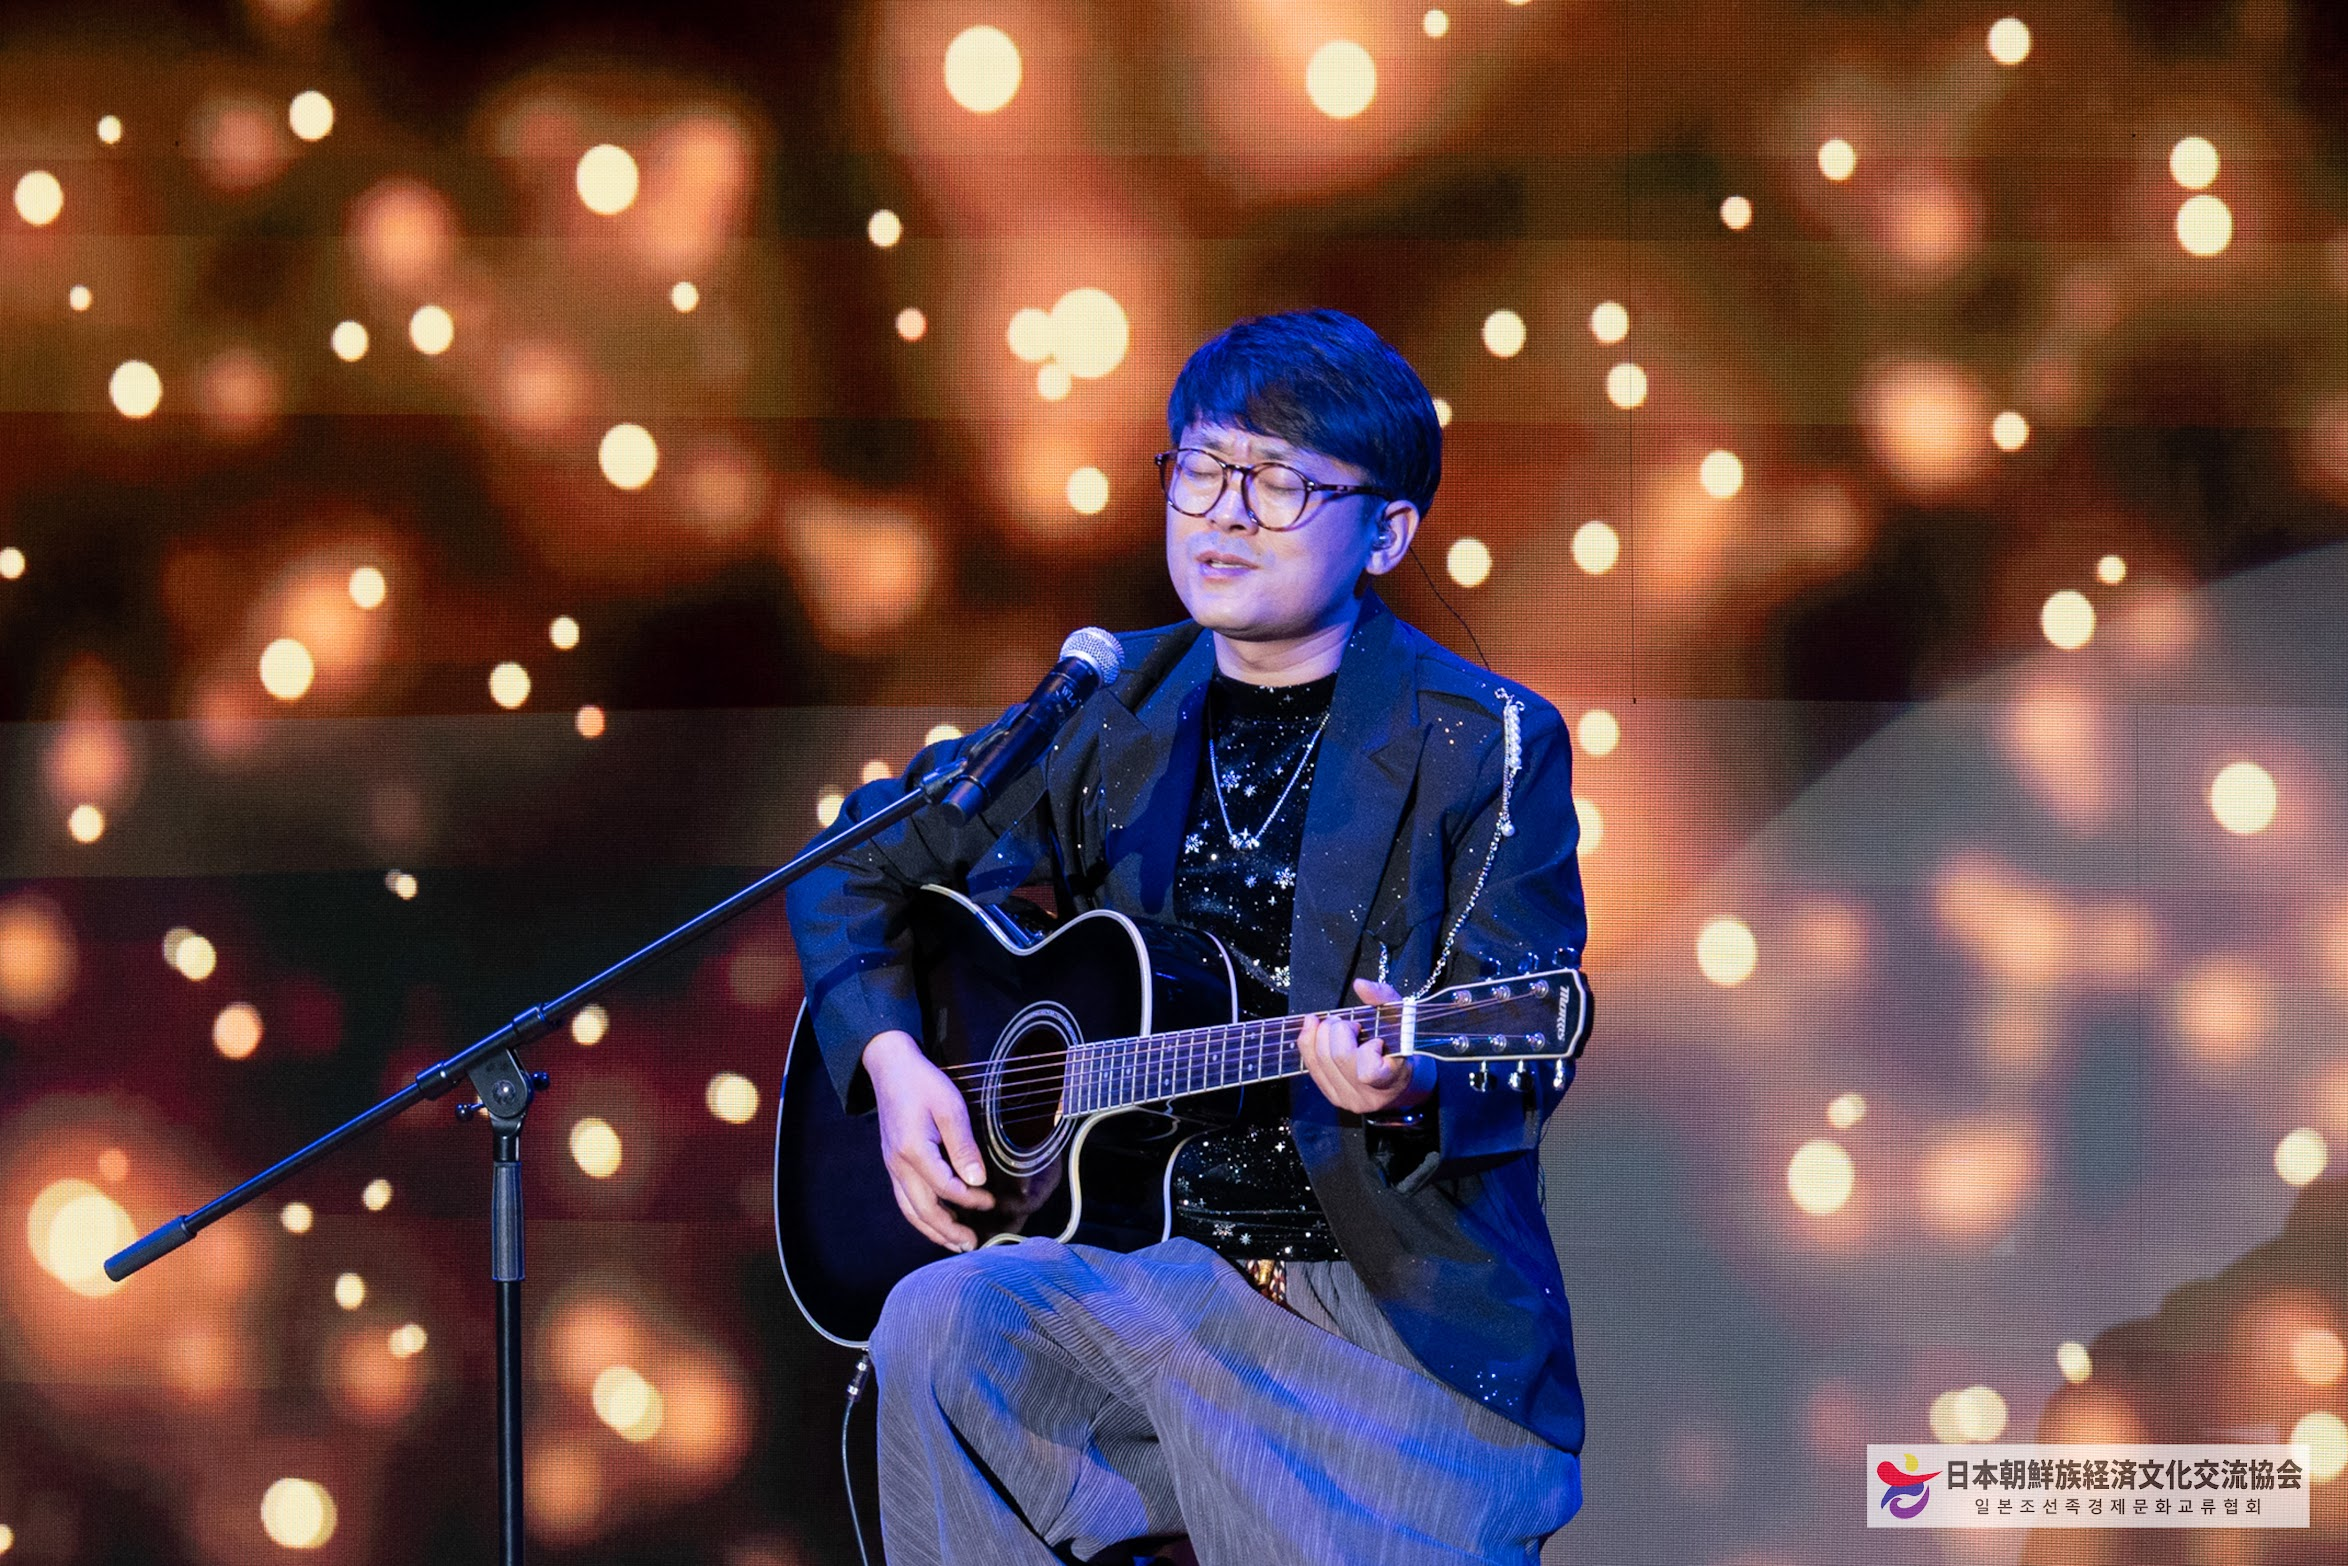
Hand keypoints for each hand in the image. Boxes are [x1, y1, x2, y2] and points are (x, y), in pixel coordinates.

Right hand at [861, 1030, 994, 1251]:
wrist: (890, 1068)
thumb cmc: (923, 1084)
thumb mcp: (951, 1108)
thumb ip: (963, 1147)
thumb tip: (977, 1180)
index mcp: (913, 1151)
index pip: (945, 1188)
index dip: (970, 1200)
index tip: (991, 1202)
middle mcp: (898, 1165)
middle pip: (922, 1210)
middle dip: (948, 1232)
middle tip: (972, 1245)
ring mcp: (892, 1167)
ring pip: (910, 1211)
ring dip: (933, 1231)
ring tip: (955, 1244)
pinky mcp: (893, 1165)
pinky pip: (905, 1200)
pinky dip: (921, 1217)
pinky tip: (936, 1222)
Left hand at [1297, 979, 1434, 1115]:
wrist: (1401, 1082)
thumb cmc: (1403, 1047)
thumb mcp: (1401, 1019)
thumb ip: (1384, 998)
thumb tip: (1360, 984)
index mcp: (1392, 1080)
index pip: (1368, 1072)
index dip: (1367, 1050)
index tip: (1376, 1040)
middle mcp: (1368, 1096)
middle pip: (1339, 1058)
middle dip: (1338, 1030)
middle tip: (1349, 1023)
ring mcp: (1348, 1099)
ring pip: (1320, 1061)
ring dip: (1321, 1034)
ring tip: (1336, 1026)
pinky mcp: (1333, 1097)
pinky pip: (1311, 1067)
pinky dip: (1309, 1043)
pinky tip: (1314, 1029)